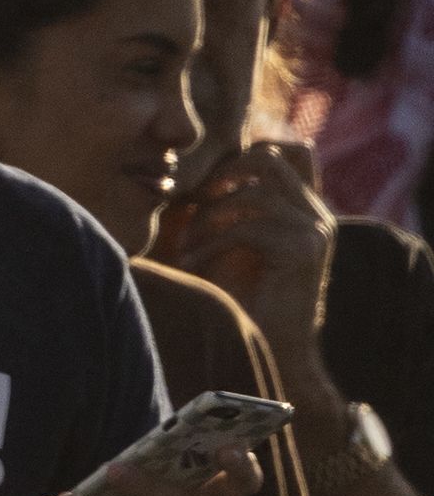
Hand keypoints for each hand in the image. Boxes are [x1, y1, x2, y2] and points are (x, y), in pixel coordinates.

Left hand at [155, 141, 339, 395]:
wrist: (270, 346)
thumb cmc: (238, 293)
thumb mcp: (226, 237)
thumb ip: (220, 201)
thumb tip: (179, 167)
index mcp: (302, 205)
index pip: (287, 149)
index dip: (242, 152)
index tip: (204, 183)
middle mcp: (315, 211)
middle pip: (267, 156)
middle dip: (220, 174)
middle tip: (190, 204)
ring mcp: (315, 228)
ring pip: (252, 192)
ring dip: (207, 216)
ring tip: (186, 246)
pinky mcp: (306, 249)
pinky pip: (247, 226)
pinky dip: (210, 243)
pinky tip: (192, 265)